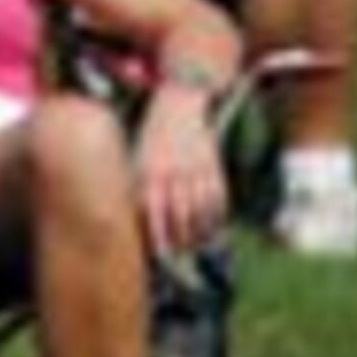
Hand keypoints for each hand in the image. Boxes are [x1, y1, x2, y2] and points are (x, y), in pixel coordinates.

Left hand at [134, 92, 224, 257]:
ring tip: (197, 246)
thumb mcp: (139, 154)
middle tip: (181, 255)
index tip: (161, 255)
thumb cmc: (153, 130)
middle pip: (181, 218)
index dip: (159, 237)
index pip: (156, 213)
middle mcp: (174, 173)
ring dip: (200, 233)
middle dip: (181, 241)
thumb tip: (144, 216)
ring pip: (201, 212)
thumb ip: (142, 183)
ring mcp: (196, 171)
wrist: (179, 101)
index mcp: (150, 170)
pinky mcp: (213, 167)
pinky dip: (216, 216)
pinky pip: (217, 199)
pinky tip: (213, 226)